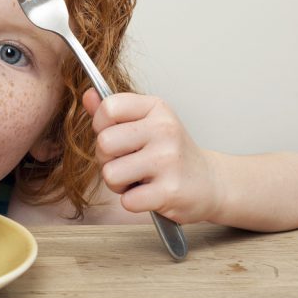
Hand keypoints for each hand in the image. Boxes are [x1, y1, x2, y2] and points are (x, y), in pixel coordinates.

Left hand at [82, 88, 222, 223]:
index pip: (109, 107)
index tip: (114, 135)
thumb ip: (115, 112)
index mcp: (156, 108)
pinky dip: (133, 202)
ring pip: (110, 174)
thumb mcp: (147, 124)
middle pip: (104, 143)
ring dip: (118, 183)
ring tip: (138, 179)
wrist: (210, 183)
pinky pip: (126, 200)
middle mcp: (164, 130)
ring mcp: (168, 160)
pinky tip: (149, 194)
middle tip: (127, 163)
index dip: (101, 126)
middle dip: (107, 159)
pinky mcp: (170, 191)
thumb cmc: (171, 153)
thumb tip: (87, 96)